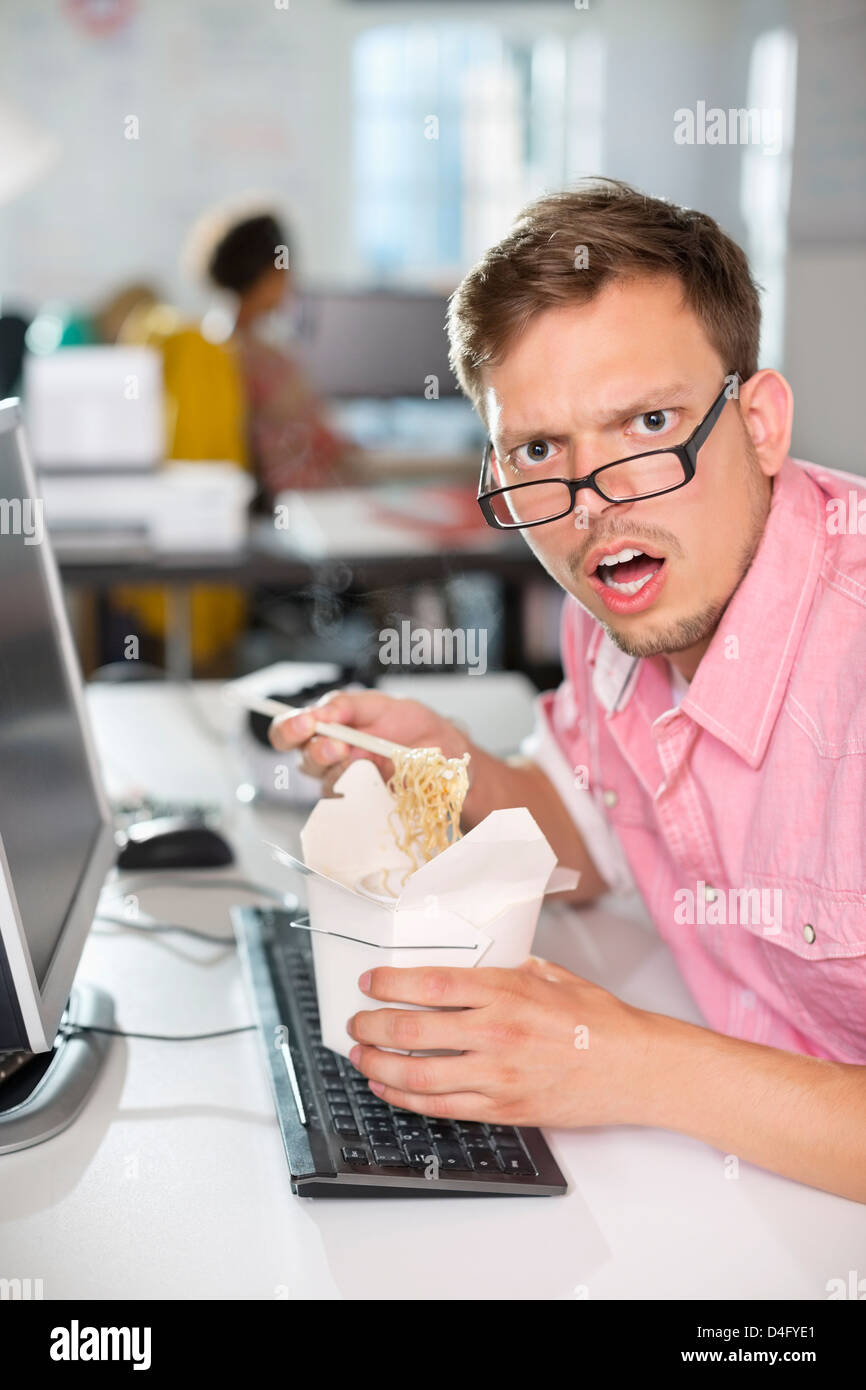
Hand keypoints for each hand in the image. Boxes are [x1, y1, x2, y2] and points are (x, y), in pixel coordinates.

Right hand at [268, 689, 471, 795]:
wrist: (452, 764)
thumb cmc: (420, 731)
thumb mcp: (393, 706)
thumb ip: (356, 707)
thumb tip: (328, 712)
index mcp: (336, 726)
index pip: (296, 727)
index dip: (292, 725)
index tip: (309, 723)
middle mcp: (335, 756)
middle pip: (304, 756)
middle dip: (316, 750)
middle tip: (336, 747)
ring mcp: (349, 784)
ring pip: (325, 782)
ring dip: (340, 775)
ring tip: (358, 765)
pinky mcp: (365, 807)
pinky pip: (353, 807)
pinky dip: (361, 799)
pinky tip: (375, 790)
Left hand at [346, 956, 659, 1128]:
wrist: (636, 1068)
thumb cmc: (600, 1020)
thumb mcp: (552, 975)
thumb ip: (508, 968)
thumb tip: (472, 960)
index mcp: (508, 992)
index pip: (432, 984)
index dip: (390, 982)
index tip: (370, 981)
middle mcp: (497, 1033)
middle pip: (414, 1029)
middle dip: (372, 1025)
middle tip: (356, 1021)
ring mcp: (498, 1076)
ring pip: (419, 1074)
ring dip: (379, 1066)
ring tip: (361, 1056)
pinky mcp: (504, 1109)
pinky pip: (442, 1107)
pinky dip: (407, 1099)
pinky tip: (389, 1089)